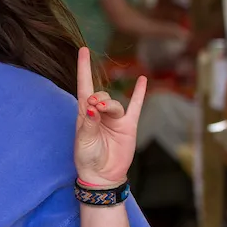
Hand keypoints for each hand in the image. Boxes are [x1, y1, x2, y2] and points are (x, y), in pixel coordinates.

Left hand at [75, 46, 146, 187]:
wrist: (102, 175)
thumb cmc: (87, 157)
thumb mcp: (84, 141)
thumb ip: (89, 123)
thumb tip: (93, 107)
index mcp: (84, 114)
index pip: (83, 86)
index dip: (83, 68)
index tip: (83, 50)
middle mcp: (100, 113)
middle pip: (101, 95)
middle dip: (98, 98)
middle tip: (94, 108)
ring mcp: (115, 119)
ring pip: (115, 103)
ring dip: (109, 105)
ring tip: (102, 111)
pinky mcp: (129, 126)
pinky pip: (136, 107)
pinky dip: (140, 94)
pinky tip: (143, 80)